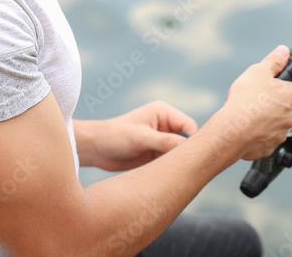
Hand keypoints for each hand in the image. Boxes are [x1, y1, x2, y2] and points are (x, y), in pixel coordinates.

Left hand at [76, 101, 197, 171]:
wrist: (95, 149)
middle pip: (188, 140)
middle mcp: (166, 125)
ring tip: (172, 174)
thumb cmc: (115, 135)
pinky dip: (170, 170)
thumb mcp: (141, 137)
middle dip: (188, 154)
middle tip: (189, 170)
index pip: (190, 126)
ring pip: (180, 154)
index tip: (195, 158)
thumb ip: (165, 141)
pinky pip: (170, 163)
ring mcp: (162, 140)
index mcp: (164, 113)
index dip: (195, 141)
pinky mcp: (156, 154)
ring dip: (178, 163)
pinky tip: (167, 178)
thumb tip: (187, 148)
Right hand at [212, 45, 291, 160]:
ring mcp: (281, 134)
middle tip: (254, 100)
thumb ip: (274, 61)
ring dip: (264, 120)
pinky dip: (257, 135)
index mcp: (291, 95)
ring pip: (274, 124)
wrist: (232, 130)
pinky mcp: (270, 148)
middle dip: (271, 104)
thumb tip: (284, 51)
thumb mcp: (258, 71)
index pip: (291, 88)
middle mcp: (291, 116)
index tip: (267, 87)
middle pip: (283, 107)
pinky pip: (265, 139)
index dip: (278, 86)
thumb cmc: (246, 100)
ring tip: (247, 115)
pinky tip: (246, 128)